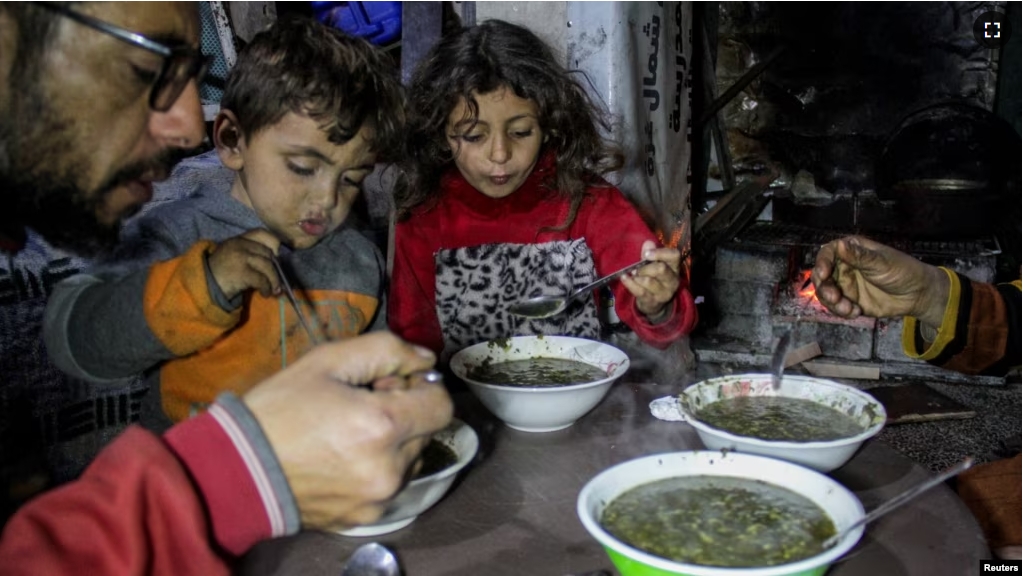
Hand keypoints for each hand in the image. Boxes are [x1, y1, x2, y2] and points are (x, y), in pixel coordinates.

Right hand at [207, 229, 281, 299]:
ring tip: (274, 290)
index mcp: (237, 239)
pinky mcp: (241, 272)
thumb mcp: (232, 255)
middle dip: (275, 268)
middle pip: (268, 253)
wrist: (202, 286)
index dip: (273, 244)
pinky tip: (265, 293)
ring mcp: (240, 257)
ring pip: (267, 266)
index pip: (261, 233)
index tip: (276, 257)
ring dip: (274, 280)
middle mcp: (239, 245)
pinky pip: (261, 279)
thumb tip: (275, 261)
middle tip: (277, 280)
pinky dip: (266, 288)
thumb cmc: (219, 273)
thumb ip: (249, 252)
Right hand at [241, 332, 452, 529]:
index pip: (442, 406)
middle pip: (427, 432)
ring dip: (395, 443)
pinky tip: (342, 459)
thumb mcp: (328, 361)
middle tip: (361, 405)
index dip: (421, 389)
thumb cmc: (280, 409)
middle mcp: (390, 468)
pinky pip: (391, 485)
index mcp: (383, 425)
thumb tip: (426, 360)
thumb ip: (387, 350)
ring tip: (349, 434)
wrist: (237, 470)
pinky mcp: (366, 516)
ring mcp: (379, 498)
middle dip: (404, 413)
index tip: (391, 384)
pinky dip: (378, 468)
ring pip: (412, 460)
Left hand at [621, 240, 679, 318]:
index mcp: (674, 266)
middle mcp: (673, 280)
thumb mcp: (652, 264)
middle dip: (645, 267)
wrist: (654, 303)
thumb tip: (648, 243)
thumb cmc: (653, 278)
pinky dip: (630, 283)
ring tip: (633, 275)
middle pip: (661, 269)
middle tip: (636, 268)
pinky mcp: (653, 302)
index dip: (660, 253)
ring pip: (649, 281)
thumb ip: (650, 253)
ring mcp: (664, 293)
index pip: (674, 255)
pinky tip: (624, 278)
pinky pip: (640, 291)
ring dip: (637, 276)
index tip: (646, 254)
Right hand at [811, 236, 948, 327]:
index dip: (822, 263)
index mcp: (851, 251)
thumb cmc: (903, 271)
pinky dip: (841, 311)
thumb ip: (859, 256)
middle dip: (824, 288)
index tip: (823, 274)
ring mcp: (846, 284)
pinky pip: (836, 307)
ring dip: (832, 302)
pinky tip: (856, 312)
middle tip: (834, 297)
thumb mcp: (881, 262)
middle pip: (822, 276)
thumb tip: (840, 245)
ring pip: (826, 293)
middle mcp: (844, 267)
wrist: (917, 295)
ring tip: (848, 309)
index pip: (828, 254)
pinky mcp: (849, 300)